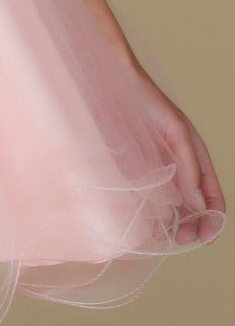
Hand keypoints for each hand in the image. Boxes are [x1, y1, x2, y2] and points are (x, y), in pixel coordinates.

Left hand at [123, 63, 225, 243]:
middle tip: (181, 238)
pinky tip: (143, 222)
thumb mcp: (177, 133)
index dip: (213, 219)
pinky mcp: (132, 172)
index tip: (206, 237)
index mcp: (195, 160)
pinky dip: (147, 215)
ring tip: (160, 234)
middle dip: (191, 227)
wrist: (112, 87)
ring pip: (169, 209)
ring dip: (169, 226)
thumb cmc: (147, 103)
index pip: (212, 197)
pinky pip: (144, 200)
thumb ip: (189, 167)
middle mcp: (177, 170)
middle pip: (192, 209)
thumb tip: (199, 203)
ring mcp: (155, 173)